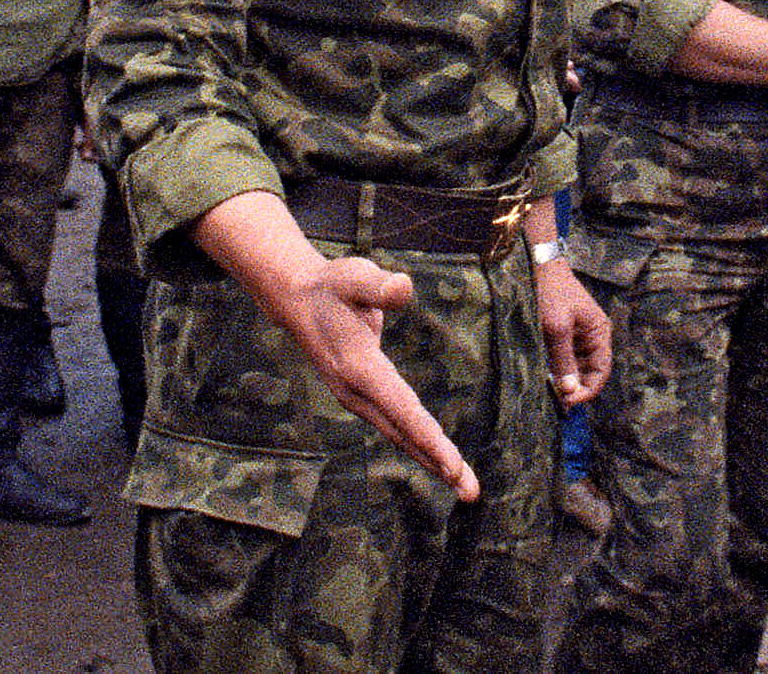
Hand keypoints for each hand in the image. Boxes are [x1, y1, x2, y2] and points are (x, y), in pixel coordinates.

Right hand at [261, 254, 476, 499]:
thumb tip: (403, 287)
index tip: (453, 466)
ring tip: (465, 487)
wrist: (296, 299)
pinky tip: (437, 460)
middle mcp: (356, 392)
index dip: (429, 438)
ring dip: (431, 460)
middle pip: (404, 433)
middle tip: (471, 491)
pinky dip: (418, 444)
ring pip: (399, 434)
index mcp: (358, 369)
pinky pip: (395, 426)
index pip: (402, 409)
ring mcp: (355, 398)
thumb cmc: (332, 285)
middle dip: (438, 463)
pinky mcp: (360, 397)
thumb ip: (379, 286)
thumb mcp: (354, 276)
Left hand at [535, 259, 610, 409]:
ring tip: (547, 391)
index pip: (601, 371)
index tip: (568, 402)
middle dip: (574, 388)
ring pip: (574, 368)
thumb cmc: (551, 293)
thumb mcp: (556, 328)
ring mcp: (577, 336)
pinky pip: (563, 358)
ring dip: (563, 380)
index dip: (587, 390)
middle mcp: (592, 337)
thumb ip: (563, 359)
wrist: (537, 265)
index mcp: (599, 333)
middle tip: (555, 402)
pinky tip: (544, 376)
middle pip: (588, 372)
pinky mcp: (563, 335)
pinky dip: (555, 369)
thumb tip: (569, 390)